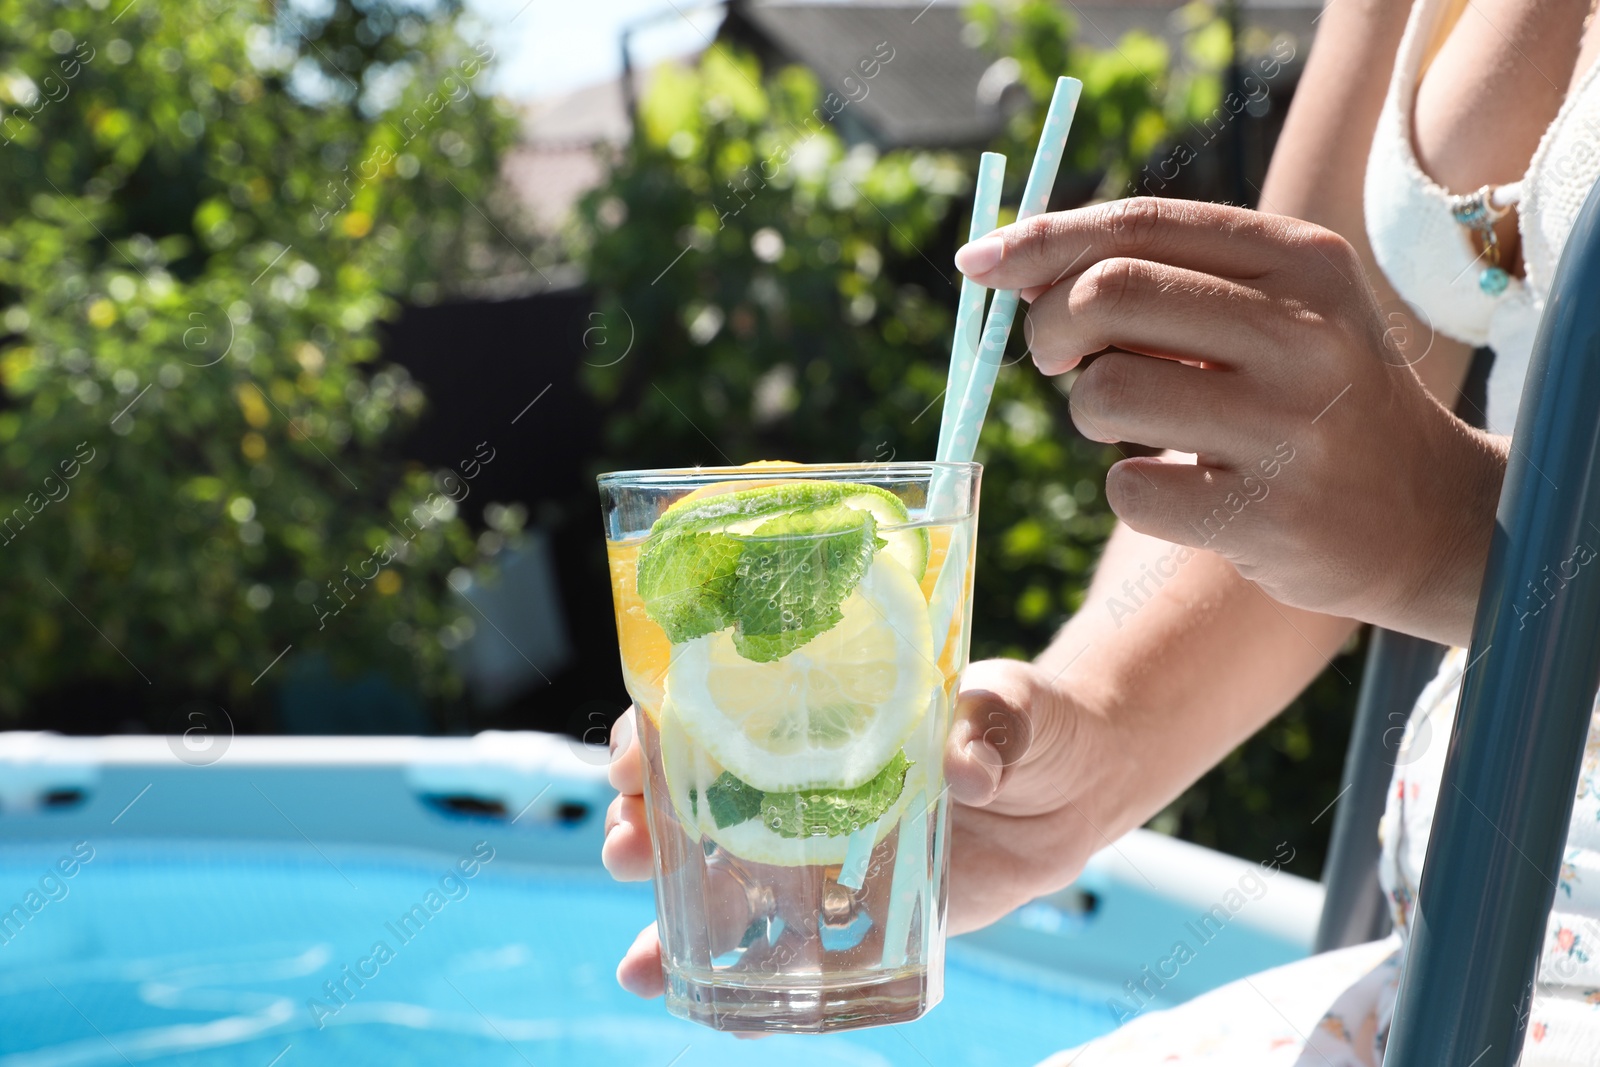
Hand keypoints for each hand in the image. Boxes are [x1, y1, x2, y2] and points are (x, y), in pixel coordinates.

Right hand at [601, 657, 1125, 996]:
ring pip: (723, 890)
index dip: (655, 730)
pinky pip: (795, 954)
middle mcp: (794, 787)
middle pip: (689, 806)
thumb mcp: (1006, 705)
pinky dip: (752, 992)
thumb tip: (968, 773)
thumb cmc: (1022, 722)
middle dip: (638, 828)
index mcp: (807, 715)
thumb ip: (986, 728)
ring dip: (670, 925)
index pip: (704, 713)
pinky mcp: (861, 916)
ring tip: (642, 966)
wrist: (1068, 788)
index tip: (638, 749)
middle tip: (626, 848)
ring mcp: (819, 856)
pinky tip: (720, 1017)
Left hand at [954, 197, 1504, 645]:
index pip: (1138, 225)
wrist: (1425, 516)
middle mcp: (1305, 331)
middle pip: (1108, 293)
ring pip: (1105, 393)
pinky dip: (1130, 489)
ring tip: (1140, 427)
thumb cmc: (1313, 400)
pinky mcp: (1268, 513)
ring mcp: (1290, 425)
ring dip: (1089, 413)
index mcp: (1300, 261)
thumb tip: (1015, 269)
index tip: (978, 262)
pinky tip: (1183, 489)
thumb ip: (1164, 278)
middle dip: (1049, 327)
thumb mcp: (1273, 311)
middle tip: (1056, 360)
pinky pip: (1130, 489)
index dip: (1040, 240)